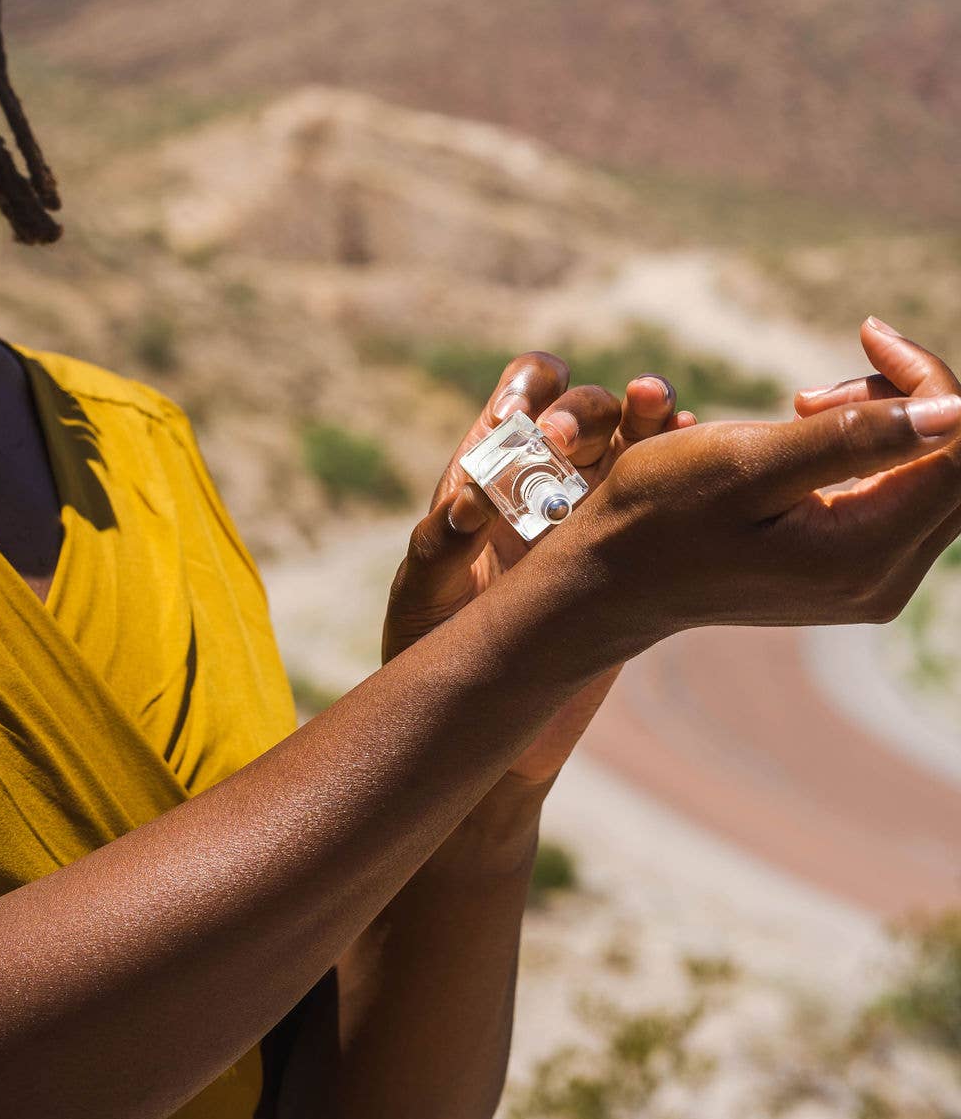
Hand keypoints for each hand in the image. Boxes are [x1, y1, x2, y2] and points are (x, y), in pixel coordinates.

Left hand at [383, 351, 693, 785]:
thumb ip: (437, 550)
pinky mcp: (640, 544)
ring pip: (638, 437)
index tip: (524, 422)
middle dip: (584, 412)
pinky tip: (695, 451)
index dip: (531, 390)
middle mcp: (551, 476)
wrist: (491, 728)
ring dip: (650, 411)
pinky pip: (671, 486)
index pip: (522, 394)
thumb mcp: (423, 599)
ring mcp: (601, 507)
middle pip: (586, 410)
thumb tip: (466, 504)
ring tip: (657, 405)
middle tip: (565, 446)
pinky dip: (686, 457)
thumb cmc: (437, 654)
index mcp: (493, 470)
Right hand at [551, 323, 960, 656]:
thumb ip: (851, 439)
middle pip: (956, 465)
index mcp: (862, 553)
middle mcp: (883, 580)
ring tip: (801, 407)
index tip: (868, 334)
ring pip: (932, 478)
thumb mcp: (748, 462)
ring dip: (884, 422)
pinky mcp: (856, 574)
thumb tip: (954, 415)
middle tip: (816, 388)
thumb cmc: (663, 511)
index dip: (931, 379)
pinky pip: (900, 497)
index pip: (958, 451)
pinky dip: (869, 452)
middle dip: (909, 399)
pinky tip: (807, 439)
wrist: (612, 576)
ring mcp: (873, 582)